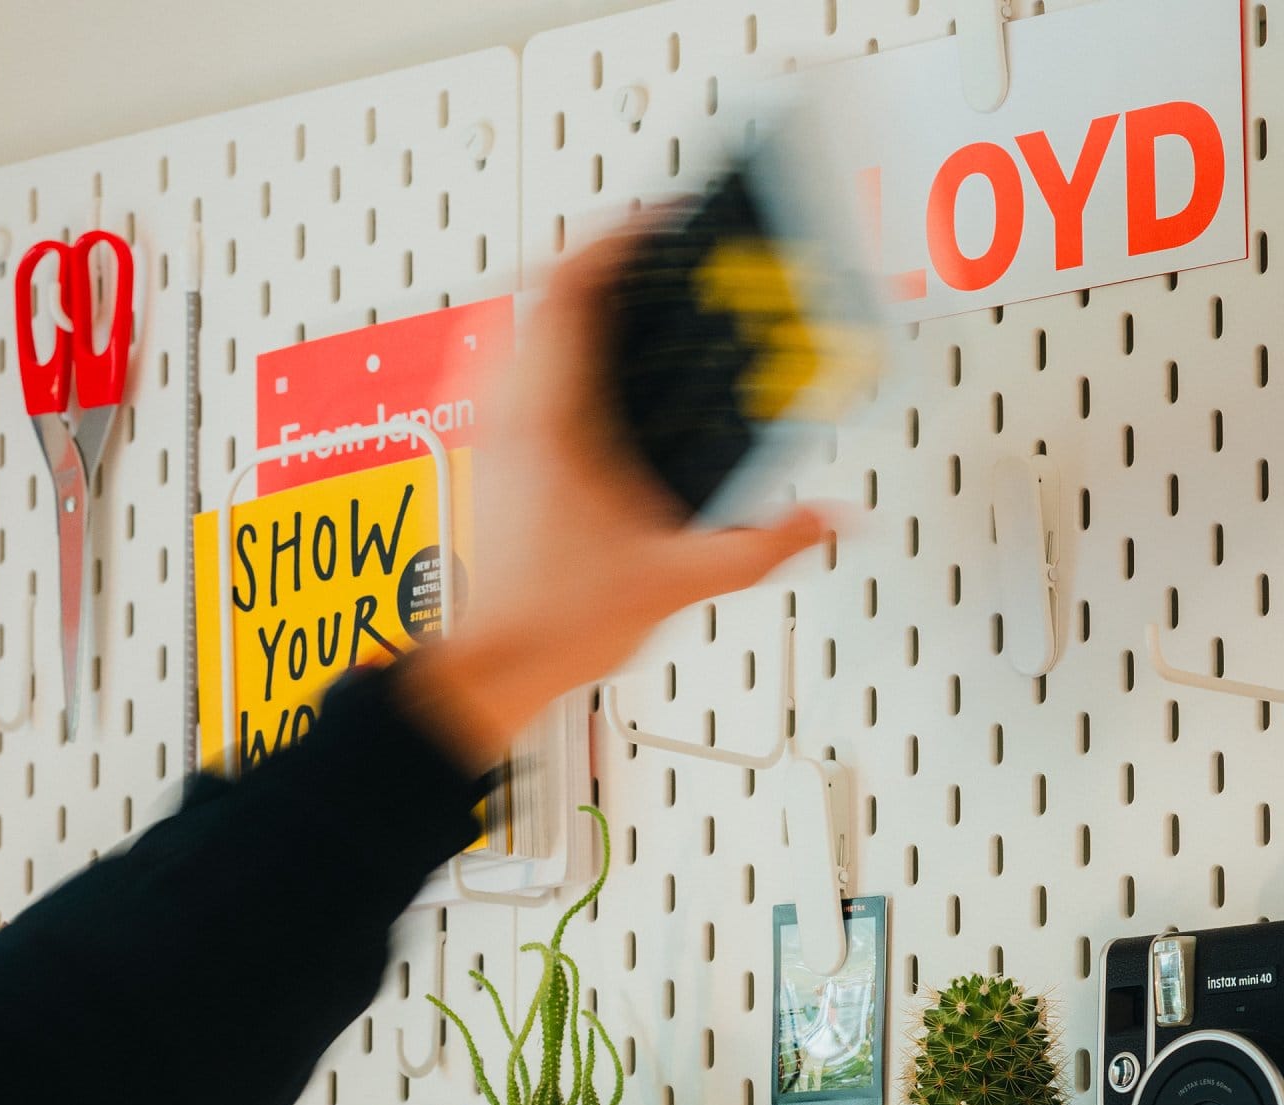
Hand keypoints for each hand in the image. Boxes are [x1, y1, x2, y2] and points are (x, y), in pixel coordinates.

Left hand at [399, 226, 830, 771]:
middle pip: (540, 284)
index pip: (574, 284)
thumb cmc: (554, 626)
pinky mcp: (489, 453)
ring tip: (622, 294)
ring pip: (516, 319)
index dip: (624, 235)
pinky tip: (585, 367)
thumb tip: (829, 522)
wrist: (494, 668)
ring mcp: (490, 430)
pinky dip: (546, 341)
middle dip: (601, 255)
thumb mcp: (676, 582)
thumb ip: (762, 547)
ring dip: (567, 295)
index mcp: (551, 419)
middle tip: (651, 250)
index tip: (666, 220)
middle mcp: (509, 412)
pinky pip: (510, 363)